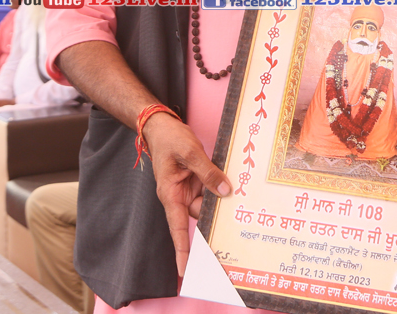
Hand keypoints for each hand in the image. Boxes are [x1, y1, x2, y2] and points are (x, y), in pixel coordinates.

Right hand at [142, 112, 233, 277]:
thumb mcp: (191, 152)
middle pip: (199, 213)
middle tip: (235, 212)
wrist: (161, 125)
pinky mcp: (195, 180)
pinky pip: (210, 189)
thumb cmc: (169, 139)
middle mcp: (178, 195)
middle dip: (214, 212)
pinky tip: (230, 179)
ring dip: (219, 194)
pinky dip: (219, 185)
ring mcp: (187, 188)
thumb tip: (226, 191)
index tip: (186, 270)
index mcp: (170, 193)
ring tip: (235, 185)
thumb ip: (208, 173)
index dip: (182, 250)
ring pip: (207, 201)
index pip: (176, 228)